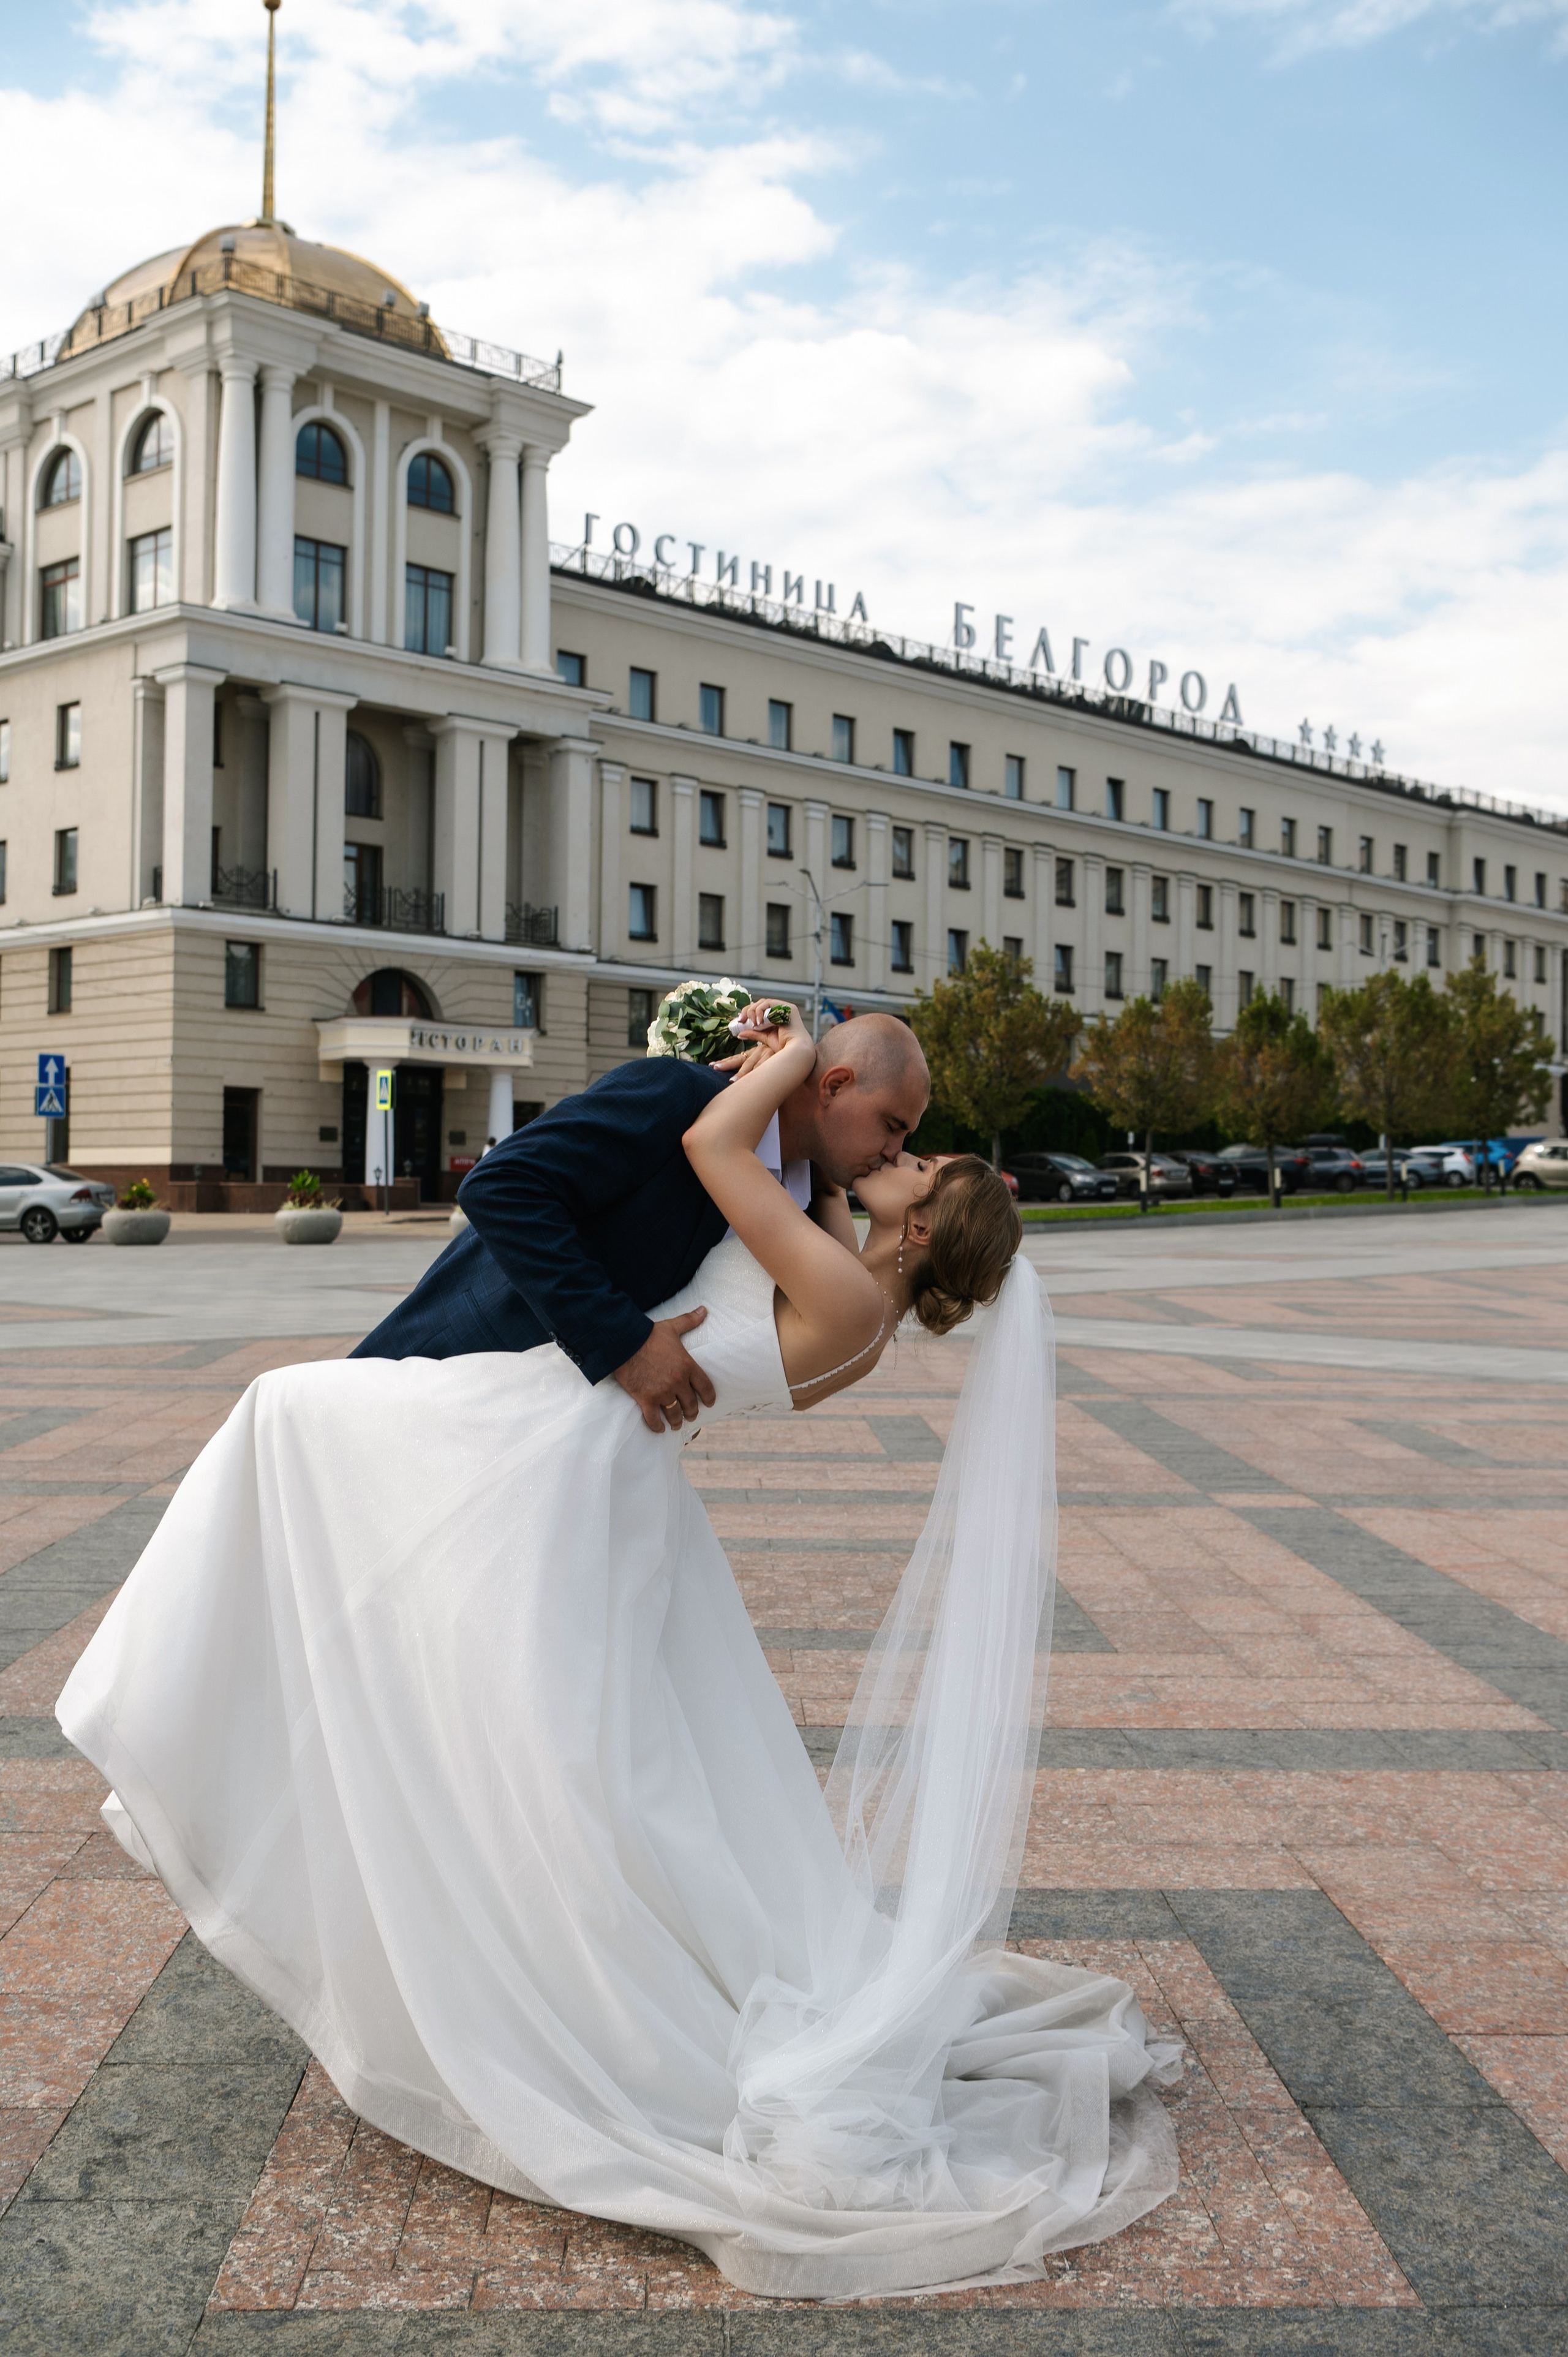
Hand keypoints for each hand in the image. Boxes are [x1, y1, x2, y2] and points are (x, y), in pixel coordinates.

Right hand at [613, 1310, 716, 1434]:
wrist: (624, 1343)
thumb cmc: (648, 1334)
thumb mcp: (672, 1327)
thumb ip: (689, 1321)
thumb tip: (704, 1310)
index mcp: (688, 1366)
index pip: (705, 1387)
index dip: (709, 1397)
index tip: (709, 1403)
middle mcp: (678, 1382)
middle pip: (691, 1404)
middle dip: (692, 1412)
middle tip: (691, 1416)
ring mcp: (662, 1393)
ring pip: (674, 1414)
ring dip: (677, 1421)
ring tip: (676, 1424)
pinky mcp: (646, 1400)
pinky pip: (654, 1419)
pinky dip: (657, 1426)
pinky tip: (659, 1429)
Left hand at [712, 1036, 781, 1076]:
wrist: (798, 1046)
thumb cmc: (782, 1046)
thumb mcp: (766, 1041)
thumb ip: (753, 1036)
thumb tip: (739, 1034)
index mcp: (755, 1051)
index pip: (737, 1057)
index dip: (725, 1062)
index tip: (712, 1065)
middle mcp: (759, 1053)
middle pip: (741, 1061)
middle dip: (728, 1065)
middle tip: (715, 1068)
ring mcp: (767, 1057)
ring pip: (752, 1067)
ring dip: (742, 1075)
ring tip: (731, 1081)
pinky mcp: (775, 1060)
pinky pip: (764, 1070)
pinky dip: (758, 1076)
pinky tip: (751, 1083)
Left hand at [729, 998, 809, 1045]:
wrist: (796, 1051)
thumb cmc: (784, 1047)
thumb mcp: (765, 1038)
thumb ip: (754, 1033)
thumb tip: (740, 1033)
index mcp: (777, 1017)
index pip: (760, 1009)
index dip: (748, 1013)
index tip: (740, 1021)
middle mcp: (781, 1010)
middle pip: (760, 1004)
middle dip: (748, 1010)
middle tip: (741, 1020)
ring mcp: (785, 1008)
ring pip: (764, 1002)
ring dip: (754, 1011)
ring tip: (753, 1023)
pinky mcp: (787, 1007)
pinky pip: (769, 1003)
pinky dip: (760, 1011)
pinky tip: (759, 1022)